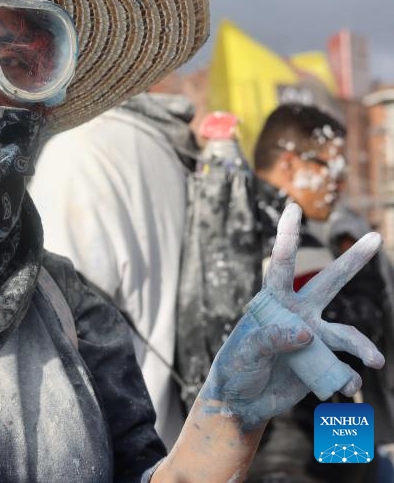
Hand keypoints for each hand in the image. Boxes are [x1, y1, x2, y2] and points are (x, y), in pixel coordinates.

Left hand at [200, 203, 384, 430]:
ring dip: (363, 348)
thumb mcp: (245, 353)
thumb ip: (271, 340)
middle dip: (353, 262)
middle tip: (374, 237)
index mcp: (273, 304)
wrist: (243, 402)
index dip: (288, 237)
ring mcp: (313, 339)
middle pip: (329, 283)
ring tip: (374, 361)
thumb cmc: (237, 368)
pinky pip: (344, 369)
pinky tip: (341, 389)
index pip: (280, 264)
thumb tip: (304, 333)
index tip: (292, 208)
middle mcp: (298, 315)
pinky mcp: (322, 364)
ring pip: (347, 335)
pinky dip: (348, 380)